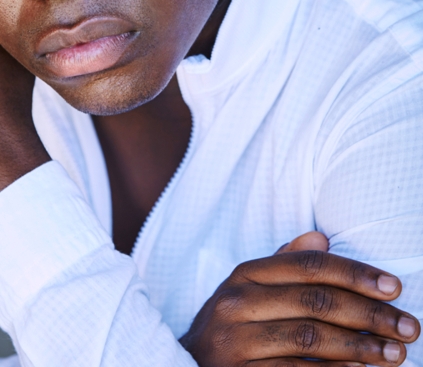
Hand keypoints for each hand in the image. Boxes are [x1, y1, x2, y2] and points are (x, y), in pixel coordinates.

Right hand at [180, 231, 419, 366]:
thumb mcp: (249, 286)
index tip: (393, 286)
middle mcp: (237, 301)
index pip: (306, 265)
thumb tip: (321, 238)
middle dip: (368, 313)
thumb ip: (284, 262)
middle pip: (314, 301)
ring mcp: (235, 340)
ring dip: (360, 347)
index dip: (353, 273)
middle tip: (408, 326)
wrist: (190, 362)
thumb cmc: (233, 321)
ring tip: (396, 354)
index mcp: (244, 273)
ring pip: (310, 338)